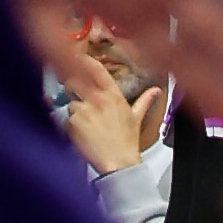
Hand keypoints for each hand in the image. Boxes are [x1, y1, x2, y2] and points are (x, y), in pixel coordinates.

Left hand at [50, 36, 164, 171]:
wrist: (118, 163)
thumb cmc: (127, 141)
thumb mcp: (136, 118)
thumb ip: (145, 101)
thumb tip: (156, 90)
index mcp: (113, 95)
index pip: (96, 69)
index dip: (84, 61)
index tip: (77, 58)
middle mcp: (98, 98)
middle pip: (75, 81)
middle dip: (71, 86)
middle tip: (73, 93)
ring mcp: (84, 110)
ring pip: (70, 103)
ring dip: (74, 112)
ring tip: (85, 126)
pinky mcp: (73, 122)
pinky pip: (66, 119)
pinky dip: (70, 127)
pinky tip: (81, 135)